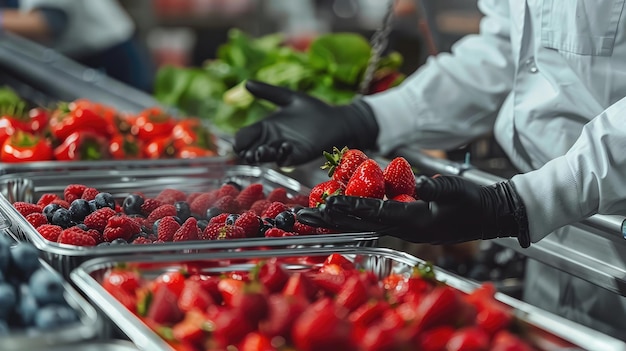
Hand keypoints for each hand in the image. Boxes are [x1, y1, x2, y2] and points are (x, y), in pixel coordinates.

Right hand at [233, 80, 378, 166]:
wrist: (336, 120)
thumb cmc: (313, 110)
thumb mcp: (288, 97)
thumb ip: (268, 92)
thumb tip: (246, 83)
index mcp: (265, 127)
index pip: (244, 137)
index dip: (239, 140)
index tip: (240, 141)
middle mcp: (272, 141)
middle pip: (250, 150)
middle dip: (246, 152)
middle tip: (247, 151)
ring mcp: (284, 150)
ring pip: (265, 157)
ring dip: (261, 155)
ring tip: (261, 150)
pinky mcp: (298, 155)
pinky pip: (285, 159)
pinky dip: (282, 155)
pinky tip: (284, 145)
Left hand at [297, 175, 529, 246]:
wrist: (489, 217)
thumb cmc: (475, 204)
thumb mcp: (459, 191)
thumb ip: (438, 189)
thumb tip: (419, 183)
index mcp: (415, 221)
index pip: (375, 214)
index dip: (350, 208)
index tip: (327, 204)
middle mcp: (404, 229)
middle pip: (360, 224)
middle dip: (332, 220)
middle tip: (304, 215)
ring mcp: (404, 229)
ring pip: (364, 225)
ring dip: (338, 220)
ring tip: (313, 215)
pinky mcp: (406, 224)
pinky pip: (374, 221)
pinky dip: (355, 216)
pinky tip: (341, 211)